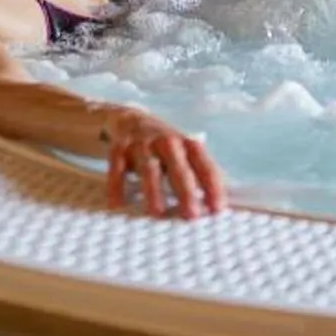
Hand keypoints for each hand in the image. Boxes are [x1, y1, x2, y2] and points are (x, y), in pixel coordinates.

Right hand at [101, 107, 226, 218]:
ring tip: (158, 213)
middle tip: (192, 215)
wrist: (130, 120)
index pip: (205, 167)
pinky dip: (117, 186)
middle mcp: (167, 142)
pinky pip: (117, 168)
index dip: (213, 187)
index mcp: (188, 144)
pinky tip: (117, 204)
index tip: (217, 209)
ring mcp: (142, 144)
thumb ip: (199, 174)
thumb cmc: (165, 147)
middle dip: (186, 192)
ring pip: (149, 168)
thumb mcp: (184, 154)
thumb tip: (219, 204)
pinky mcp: (120, 148)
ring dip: (154, 191)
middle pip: (179, 168)